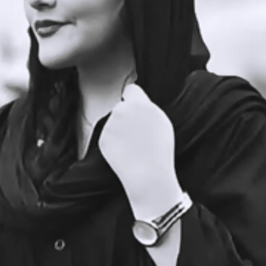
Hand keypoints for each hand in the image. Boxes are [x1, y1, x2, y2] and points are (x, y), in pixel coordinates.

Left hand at [98, 84, 181, 218]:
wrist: (148, 175)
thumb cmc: (160, 151)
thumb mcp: (162, 122)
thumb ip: (148, 108)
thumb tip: (139, 103)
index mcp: (140, 104)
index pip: (131, 90)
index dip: (134, 99)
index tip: (135, 106)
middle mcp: (122, 110)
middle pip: (121, 106)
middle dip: (126, 115)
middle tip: (137, 132)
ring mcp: (110, 124)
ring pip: (113, 121)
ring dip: (119, 129)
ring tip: (133, 145)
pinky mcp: (103, 138)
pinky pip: (108, 135)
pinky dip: (113, 142)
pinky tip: (125, 152)